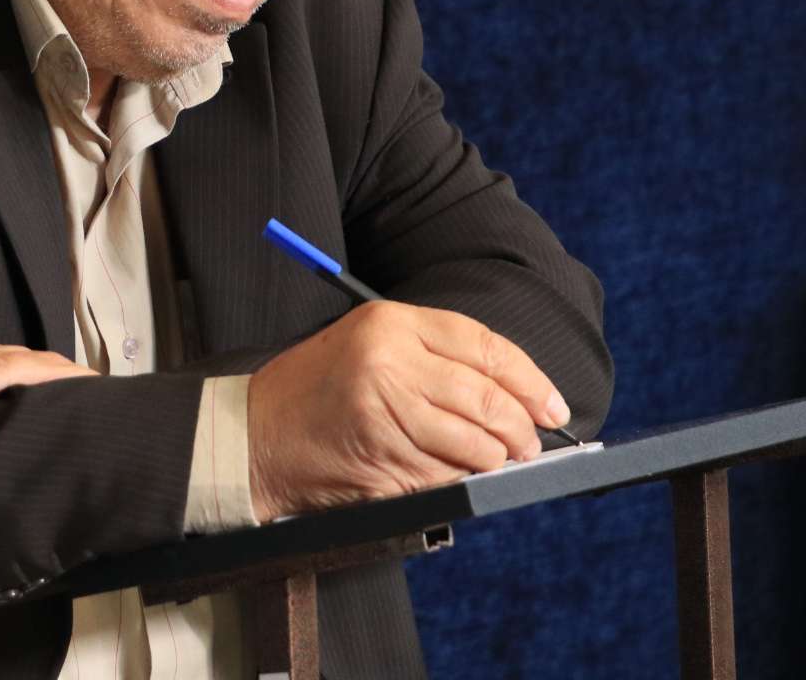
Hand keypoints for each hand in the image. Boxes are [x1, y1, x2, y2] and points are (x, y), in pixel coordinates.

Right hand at [247, 301, 570, 520]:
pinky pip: (445, 476)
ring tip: (494, 460)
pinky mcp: (381, 460)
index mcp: (388, 323)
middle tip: (530, 442)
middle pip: (486, 397)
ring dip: (494, 460)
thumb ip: (433, 356)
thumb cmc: (314, 389)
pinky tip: (451, 474)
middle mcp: (388, 363)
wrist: (252, 434)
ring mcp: (384, 414)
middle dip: (520, 428)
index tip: (553, 405)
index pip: (483, 346)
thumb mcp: (367, 345)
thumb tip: (513, 393)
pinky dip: (459, 481)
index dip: (529, 379)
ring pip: (474, 444)